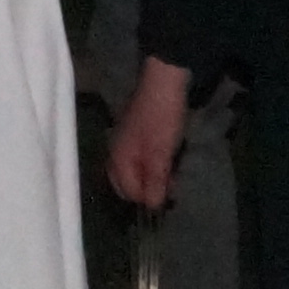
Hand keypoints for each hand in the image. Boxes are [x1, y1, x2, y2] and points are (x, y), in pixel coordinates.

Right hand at [103, 58, 194, 211]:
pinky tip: (167, 160)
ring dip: (152, 177)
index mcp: (118, 159)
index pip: (130, 192)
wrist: (164, 81)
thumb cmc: (161, 119)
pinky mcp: (135, 134)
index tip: (172, 194)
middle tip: (171, 186)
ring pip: (134, 171)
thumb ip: (154, 181)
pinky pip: (140, 159)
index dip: (151, 197)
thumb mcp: (160, 154)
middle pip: (127, 184)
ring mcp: (124, 142)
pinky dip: (152, 164)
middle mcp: (115, 153)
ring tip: (173, 174)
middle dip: (147, 189)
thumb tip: (152, 207)